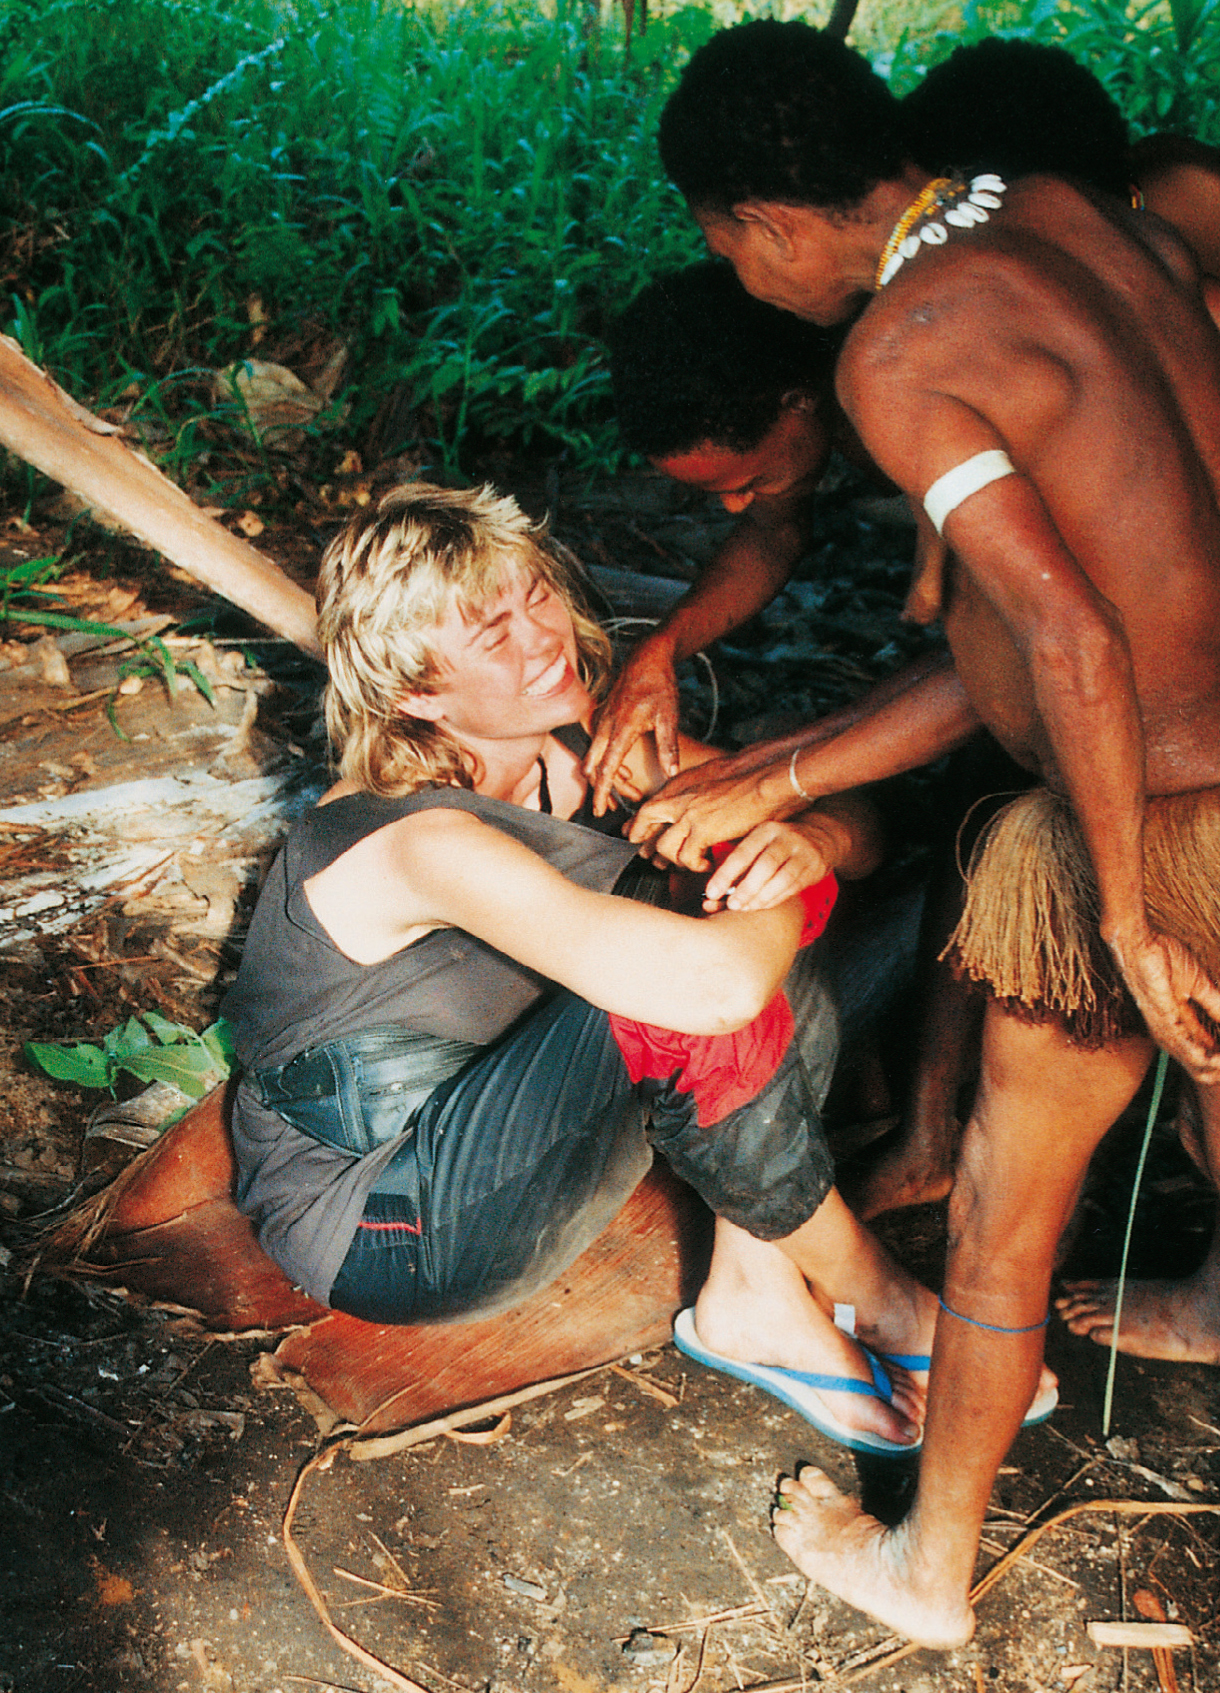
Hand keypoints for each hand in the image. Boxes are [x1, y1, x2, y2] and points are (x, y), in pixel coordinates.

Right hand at [585, 640, 679, 815]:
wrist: (646, 657)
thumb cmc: (659, 685)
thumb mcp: (668, 715)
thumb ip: (668, 745)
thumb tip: (671, 772)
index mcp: (620, 729)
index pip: (607, 768)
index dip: (602, 791)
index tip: (599, 810)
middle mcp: (605, 726)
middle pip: (592, 766)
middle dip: (599, 789)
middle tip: (608, 808)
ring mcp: (601, 720)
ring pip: (593, 756)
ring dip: (603, 775)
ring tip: (622, 789)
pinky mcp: (602, 717)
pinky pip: (596, 745)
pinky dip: (603, 761)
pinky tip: (622, 768)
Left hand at [629, 748, 798, 871]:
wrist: (770, 781)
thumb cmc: (756, 779)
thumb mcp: (720, 781)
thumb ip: (705, 794)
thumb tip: (705, 809)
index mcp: (687, 784)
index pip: (652, 802)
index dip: (640, 820)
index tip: (635, 832)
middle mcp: (683, 797)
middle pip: (647, 817)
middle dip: (643, 837)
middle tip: (647, 854)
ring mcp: (691, 814)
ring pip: (665, 845)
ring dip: (675, 860)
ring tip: (690, 864)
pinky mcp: (704, 831)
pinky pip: (688, 857)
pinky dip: (695, 866)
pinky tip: (707, 866)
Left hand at [702, 819, 839, 911]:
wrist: (819, 836)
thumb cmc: (776, 844)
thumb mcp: (759, 842)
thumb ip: (739, 864)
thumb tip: (713, 892)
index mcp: (766, 830)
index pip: (742, 853)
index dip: (725, 875)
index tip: (712, 893)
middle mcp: (786, 838)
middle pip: (765, 866)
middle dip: (746, 889)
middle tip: (732, 905)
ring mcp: (803, 853)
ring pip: (782, 879)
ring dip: (761, 897)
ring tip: (746, 908)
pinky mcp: (814, 868)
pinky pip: (793, 888)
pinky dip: (775, 899)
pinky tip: (761, 905)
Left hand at [1109, 926, 1219, 1080]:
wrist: (1141, 940)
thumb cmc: (1163, 957)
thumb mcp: (1199, 983)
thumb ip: (1214, 1004)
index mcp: (1177, 1018)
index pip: (1200, 1044)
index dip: (1217, 1054)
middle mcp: (1166, 1024)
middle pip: (1190, 1054)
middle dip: (1211, 1065)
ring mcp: (1159, 1018)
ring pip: (1182, 1050)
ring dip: (1204, 1062)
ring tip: (1219, 1067)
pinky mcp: (1155, 1008)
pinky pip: (1173, 1033)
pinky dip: (1190, 1046)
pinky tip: (1202, 1056)